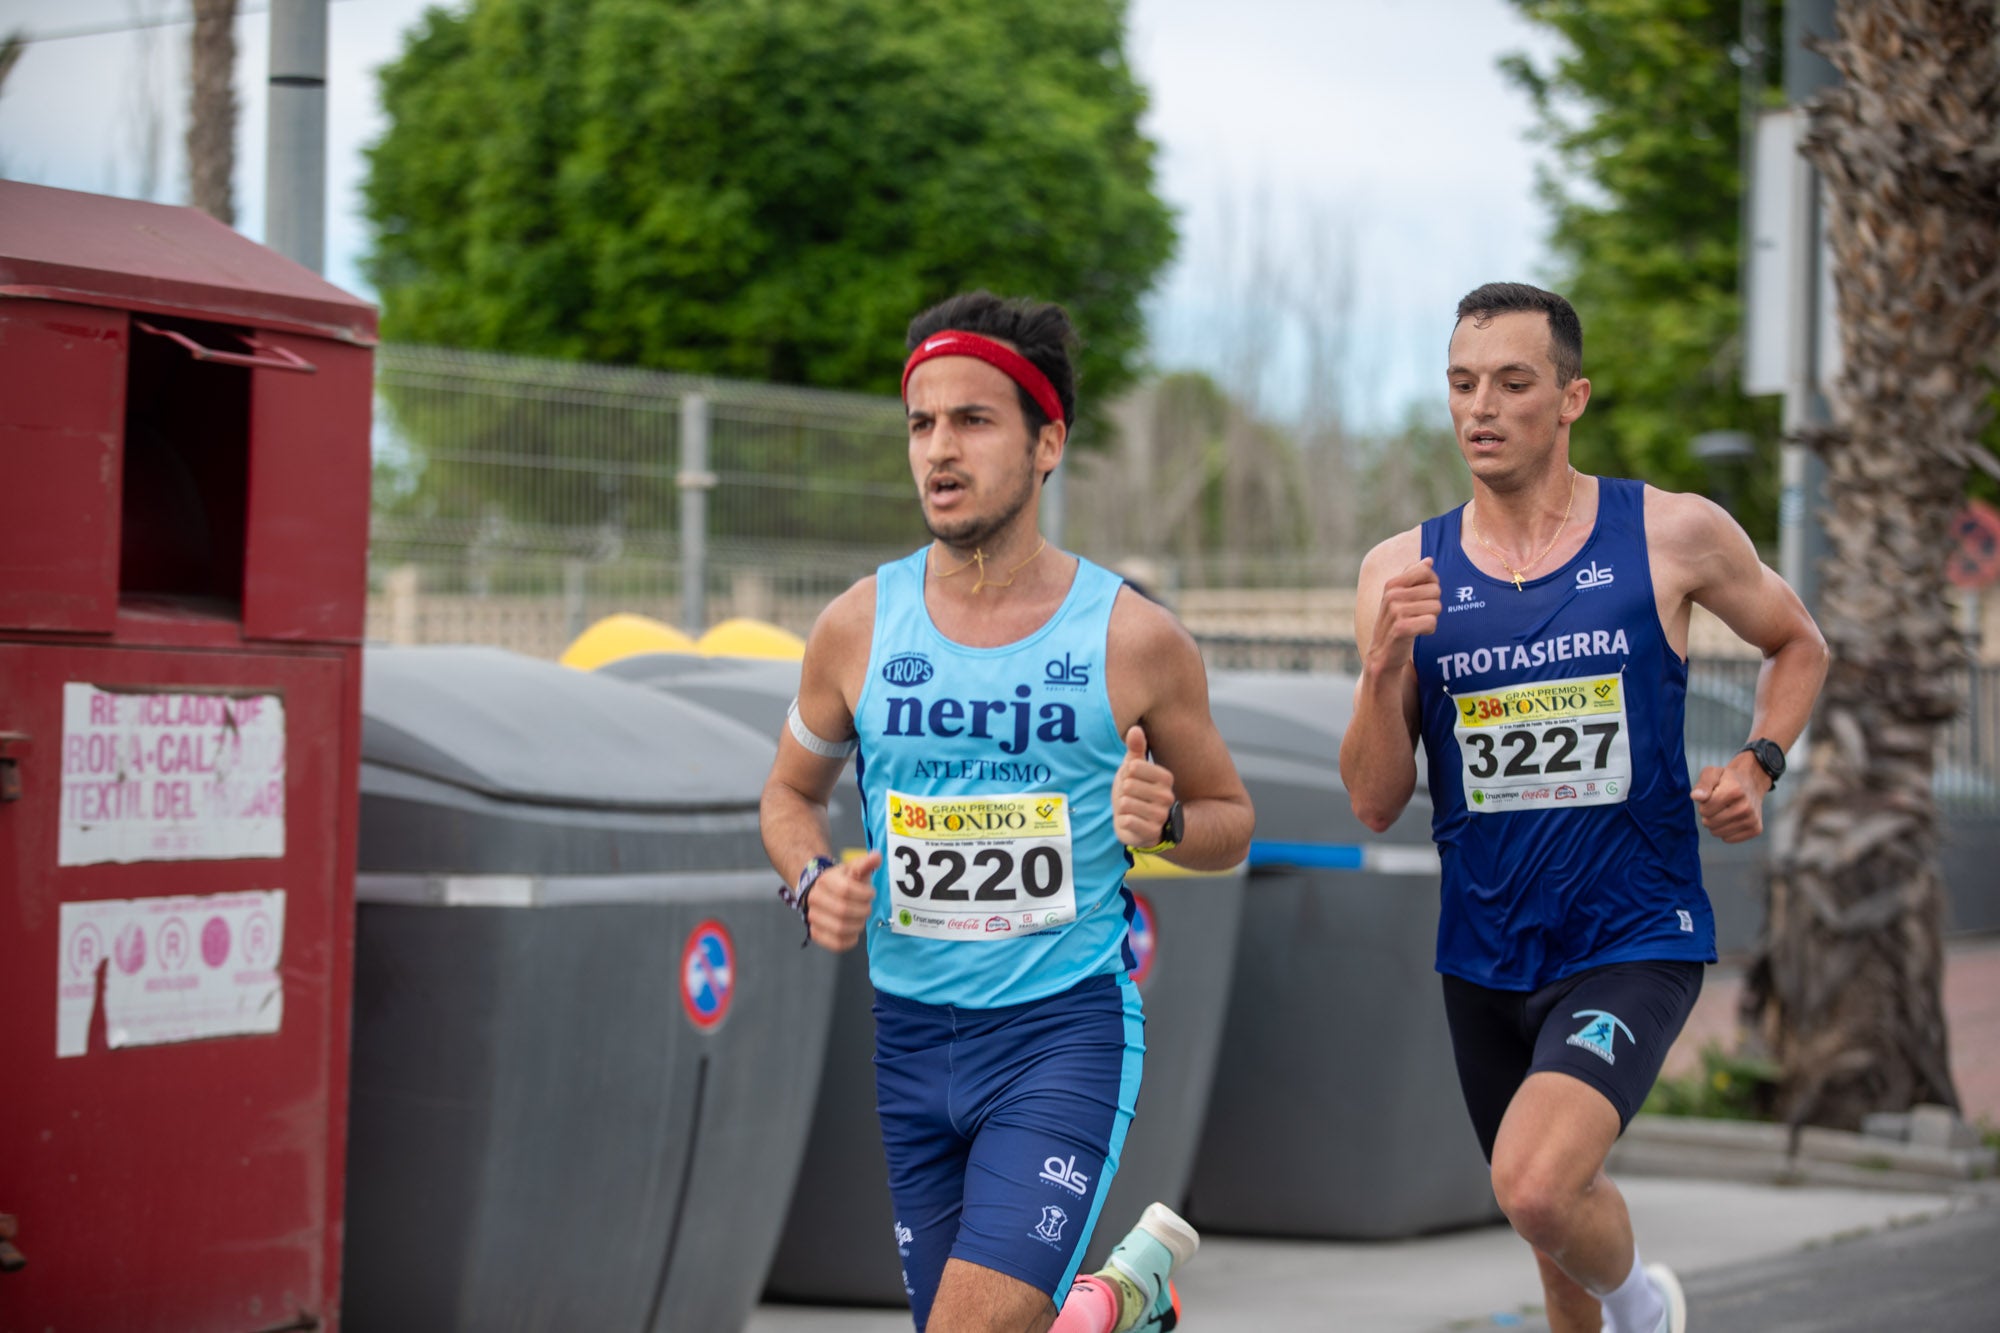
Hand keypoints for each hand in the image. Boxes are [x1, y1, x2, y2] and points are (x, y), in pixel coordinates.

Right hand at [806, 850, 880, 951]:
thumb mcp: (853, 869)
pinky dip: (850, 940)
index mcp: (825, 880)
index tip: (871, 893)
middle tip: (867, 907)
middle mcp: (814, 898)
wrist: (823, 892)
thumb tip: (877, 856)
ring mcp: (813, 917)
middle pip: (843, 910)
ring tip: (861, 918)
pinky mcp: (816, 933)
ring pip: (840, 928)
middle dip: (862, 910)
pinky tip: (854, 931)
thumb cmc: (843, 881)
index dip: (864, 894)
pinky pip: (835, 943)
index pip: (845, 890)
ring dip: (857, 925)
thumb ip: (866, 863)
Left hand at [1114, 726, 1175, 847]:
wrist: (1137, 823)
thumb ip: (1135, 748)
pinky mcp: (1151, 833)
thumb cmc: (1136, 791)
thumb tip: (1135, 728)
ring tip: (1131, 809)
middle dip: (1123, 792)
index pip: (1134, 767)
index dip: (1126, 774)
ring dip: (1122, 807)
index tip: (1132, 780)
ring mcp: (1160, 816)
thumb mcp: (1133, 768)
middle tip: (1130, 797)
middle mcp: (1167, 797)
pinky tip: (1131, 821)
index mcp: (1165, 778)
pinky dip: (1123, 821)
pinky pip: (1127, 821)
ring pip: (1126, 803)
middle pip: (1129, 785)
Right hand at [1370, 558, 1440, 667]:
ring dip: (1431, 618)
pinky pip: (1431, 622)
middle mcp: (1392, 595)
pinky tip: (1417, 633)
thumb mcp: (1400, 597)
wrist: (1383, 654)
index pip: (1426, 571)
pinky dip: (1429, 629)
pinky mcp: (1401, 628)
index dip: (1432, 584)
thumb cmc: (1396, 622)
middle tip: (1418, 615)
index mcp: (1392, 584)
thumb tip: (1429, 560)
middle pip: (1435, 590)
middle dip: (1432, 605)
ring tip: (1416, 624)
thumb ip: (1414, 576)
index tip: (1423, 597)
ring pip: (1436, 607)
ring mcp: (1395, 611)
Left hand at [1691, 756, 1768, 842]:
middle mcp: (1746, 807)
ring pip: (1718, 833)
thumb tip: (1695, 797)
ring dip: (1716, 824)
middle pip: (1710, 823)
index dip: (1704, 804)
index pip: (1705, 809)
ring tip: (1724, 811)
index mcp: (1734, 791)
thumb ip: (1702, 784)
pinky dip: (1725, 831)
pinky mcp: (1755, 829)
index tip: (1711, 797)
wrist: (1752, 783)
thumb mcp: (1712, 773)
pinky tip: (1731, 819)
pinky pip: (1728, 839)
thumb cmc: (1727, 779)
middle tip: (1718, 805)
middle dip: (1708, 815)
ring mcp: (1752, 819)